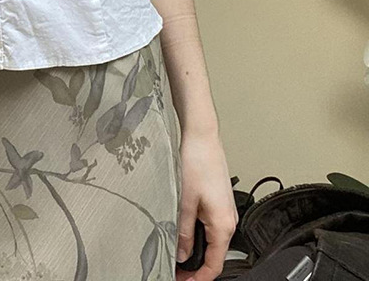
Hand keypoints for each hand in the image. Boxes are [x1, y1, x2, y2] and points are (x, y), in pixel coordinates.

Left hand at [175, 130, 238, 280]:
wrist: (202, 137)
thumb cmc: (197, 162)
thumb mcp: (184, 201)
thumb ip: (181, 231)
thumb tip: (179, 253)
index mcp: (223, 225)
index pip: (214, 265)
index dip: (198, 278)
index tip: (182, 280)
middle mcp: (228, 220)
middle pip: (214, 254)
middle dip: (195, 264)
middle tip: (175, 268)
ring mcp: (224, 210)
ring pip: (211, 239)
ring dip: (195, 247)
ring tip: (175, 250)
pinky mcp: (218, 200)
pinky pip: (210, 225)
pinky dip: (197, 233)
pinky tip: (181, 228)